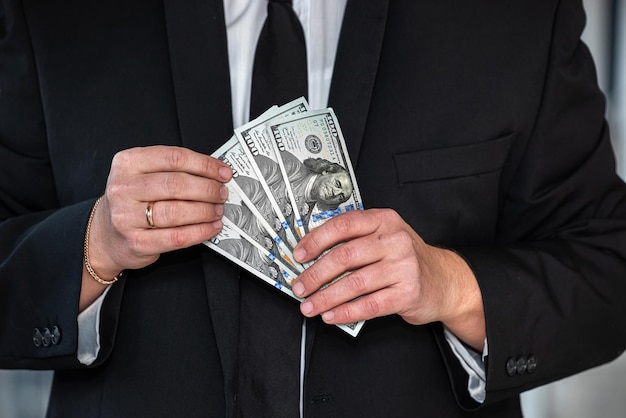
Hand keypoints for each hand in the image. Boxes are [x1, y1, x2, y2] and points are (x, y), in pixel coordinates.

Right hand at [81, 146, 231, 306]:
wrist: (105, 234)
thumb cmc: (133, 201)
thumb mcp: (143, 175)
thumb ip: (174, 170)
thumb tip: (215, 172)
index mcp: (127, 163)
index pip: (173, 157)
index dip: (205, 164)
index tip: (223, 172)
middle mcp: (123, 188)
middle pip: (176, 184)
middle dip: (207, 189)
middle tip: (222, 193)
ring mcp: (126, 217)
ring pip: (177, 211)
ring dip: (205, 211)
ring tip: (218, 210)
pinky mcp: (136, 242)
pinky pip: (176, 237)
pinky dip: (200, 232)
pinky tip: (211, 227)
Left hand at [292, 209, 484, 349]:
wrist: (445, 280)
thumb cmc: (406, 258)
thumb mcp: (384, 237)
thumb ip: (353, 238)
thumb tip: (311, 251)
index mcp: (384, 220)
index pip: (343, 225)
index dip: (316, 240)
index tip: (299, 255)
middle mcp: (395, 240)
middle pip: (345, 256)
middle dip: (315, 274)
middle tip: (300, 286)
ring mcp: (404, 267)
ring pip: (354, 283)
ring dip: (326, 298)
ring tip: (310, 306)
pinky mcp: (408, 293)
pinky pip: (370, 305)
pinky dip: (346, 312)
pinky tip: (331, 316)